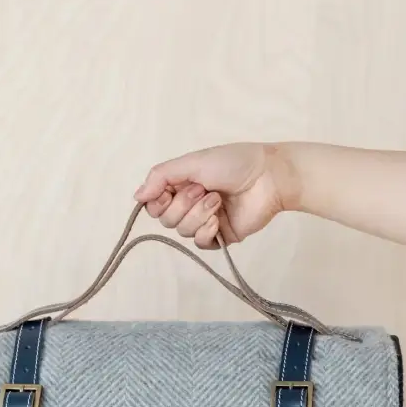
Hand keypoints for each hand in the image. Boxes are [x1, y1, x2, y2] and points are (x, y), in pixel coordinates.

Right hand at [134, 143, 291, 248]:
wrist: (269, 177)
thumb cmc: (234, 163)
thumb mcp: (191, 162)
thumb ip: (160, 177)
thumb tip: (136, 196)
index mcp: (181, 185)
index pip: (154, 205)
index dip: (158, 202)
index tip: (169, 191)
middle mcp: (190, 204)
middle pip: (166, 220)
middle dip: (182, 205)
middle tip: (203, 190)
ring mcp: (205, 221)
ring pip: (183, 232)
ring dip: (198, 214)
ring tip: (217, 199)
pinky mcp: (220, 237)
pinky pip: (200, 243)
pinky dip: (206, 230)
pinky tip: (218, 219)